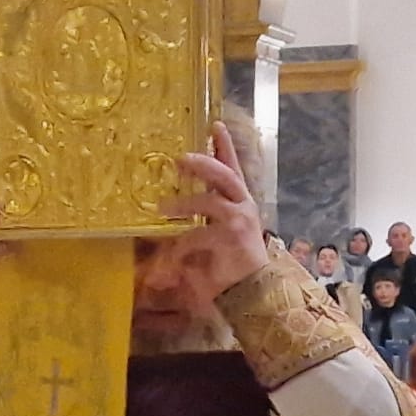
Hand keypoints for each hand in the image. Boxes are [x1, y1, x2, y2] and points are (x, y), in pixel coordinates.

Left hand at [159, 122, 268, 298]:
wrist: (252, 291)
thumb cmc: (231, 262)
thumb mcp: (214, 233)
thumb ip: (201, 218)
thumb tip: (172, 204)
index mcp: (239, 202)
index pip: (233, 168)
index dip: (225, 147)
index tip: (214, 124)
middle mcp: (243, 207)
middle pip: (226, 176)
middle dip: (205, 163)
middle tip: (182, 158)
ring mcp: (239, 222)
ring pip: (210, 202)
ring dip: (184, 203)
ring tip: (163, 206)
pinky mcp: (232, 240)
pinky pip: (199, 236)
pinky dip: (182, 244)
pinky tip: (172, 254)